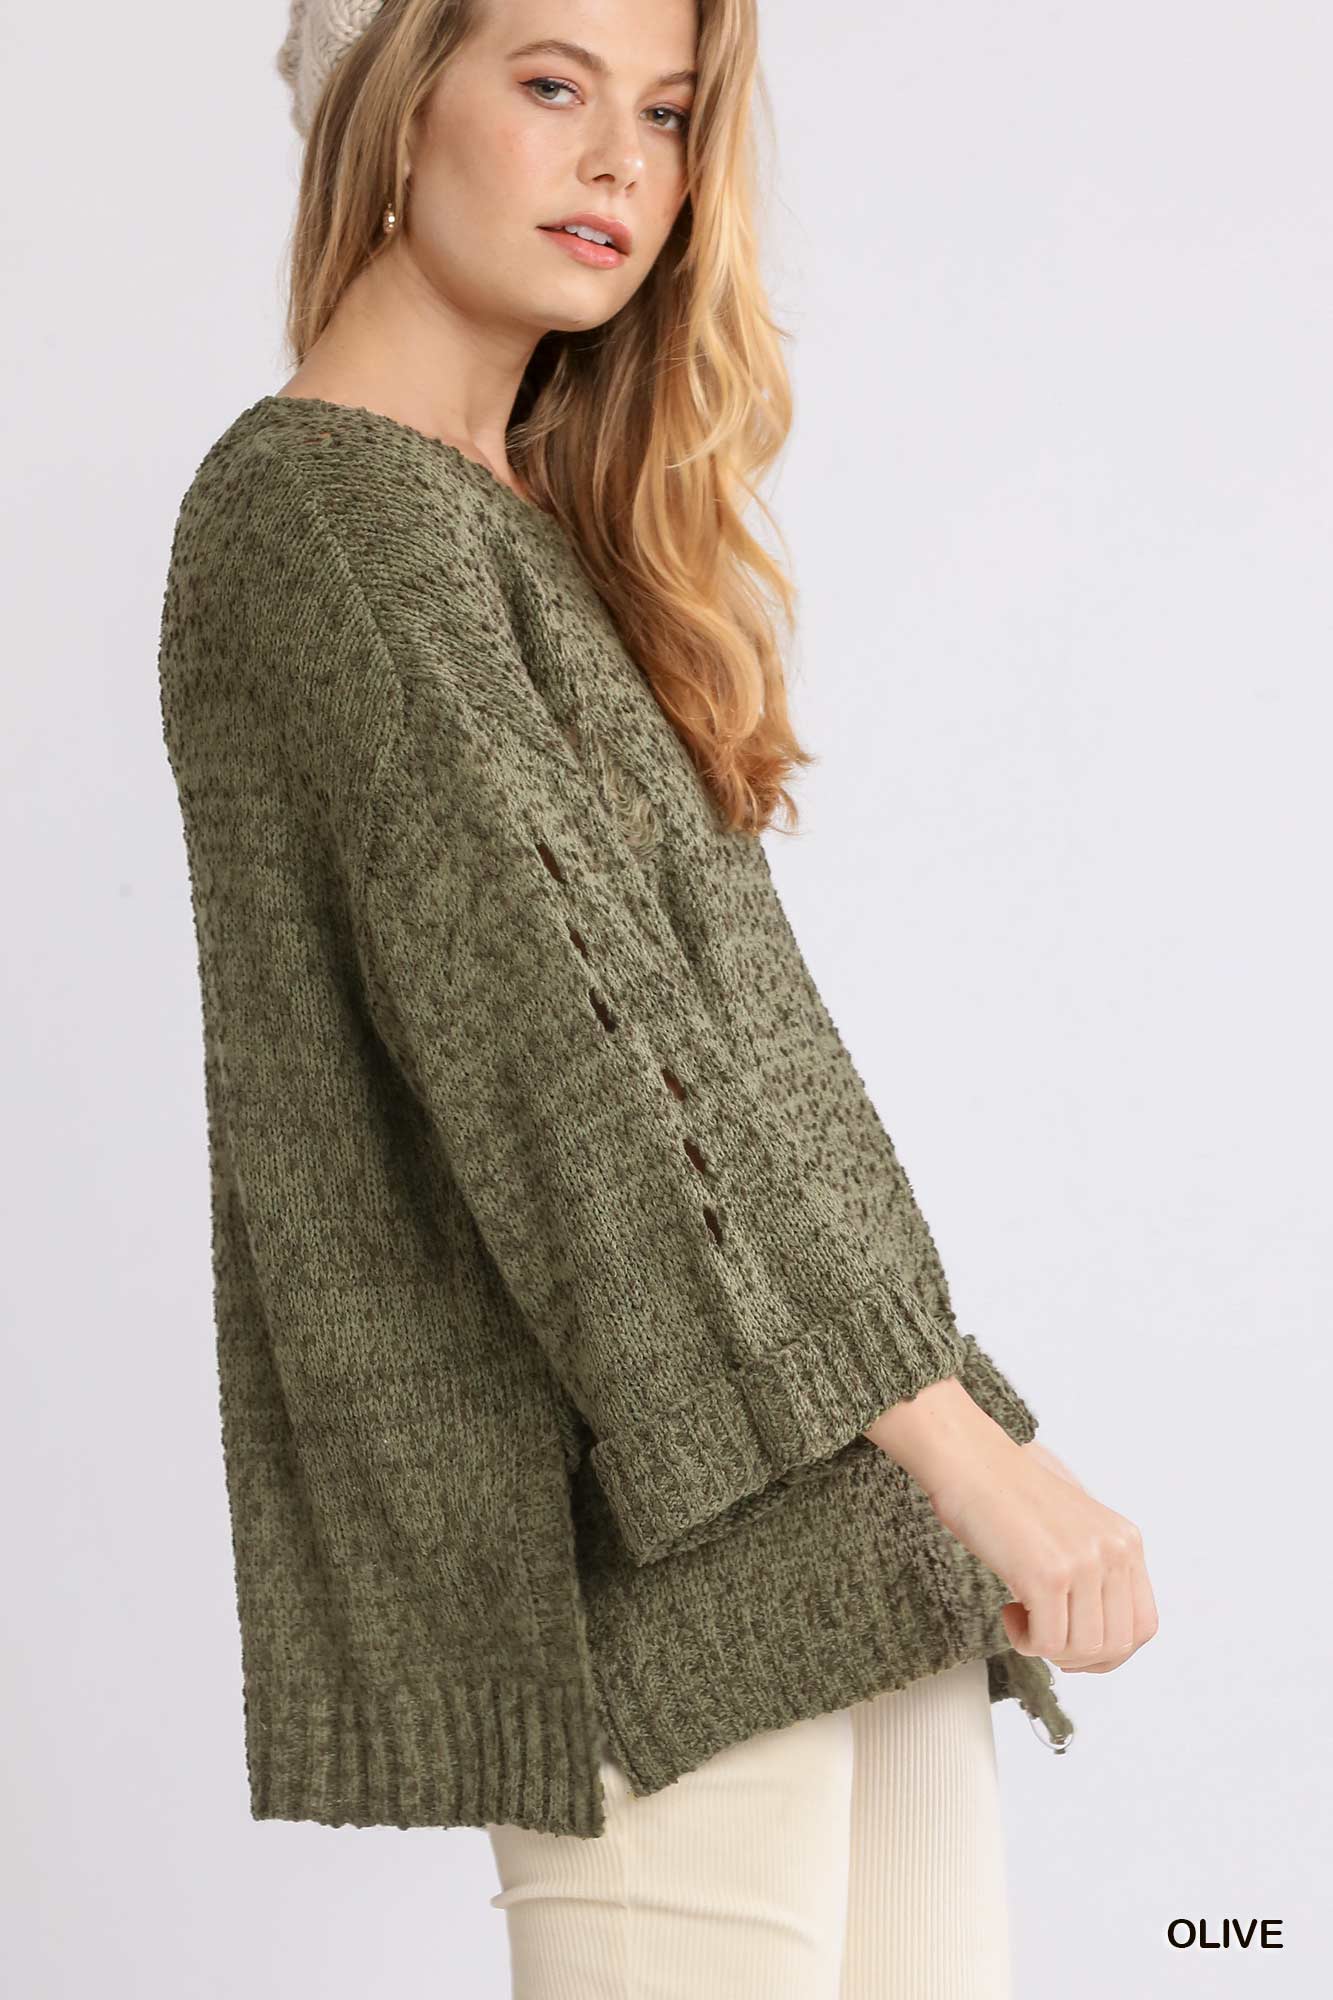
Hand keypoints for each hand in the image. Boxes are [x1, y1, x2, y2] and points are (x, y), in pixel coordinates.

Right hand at [865, 1383, 1157, 1674]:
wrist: (969, 1461)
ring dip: (1048, 1649)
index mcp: (1126, 1540)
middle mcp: (1113, 1551)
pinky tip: (1008, 1611)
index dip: (1110, 1651)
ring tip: (1021, 1617)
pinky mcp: (1047, 1575)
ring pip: (1083, 1650)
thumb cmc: (1008, 1493)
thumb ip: (1096, 1566)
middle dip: (1077, 1657)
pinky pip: (1047, 1643)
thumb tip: (1099, 1634)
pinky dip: (1025, 1641)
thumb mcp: (1074, 1526)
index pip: (1143, 1625)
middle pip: (1116, 1645)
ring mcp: (1083, 1563)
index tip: (1075, 1646)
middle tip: (1042, 1635)